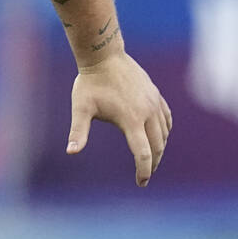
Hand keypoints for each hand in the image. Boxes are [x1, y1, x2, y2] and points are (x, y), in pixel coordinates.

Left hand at [66, 51, 171, 186]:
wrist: (104, 56)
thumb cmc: (89, 84)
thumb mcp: (81, 108)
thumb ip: (78, 131)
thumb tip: (70, 151)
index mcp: (131, 120)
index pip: (143, 153)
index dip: (143, 171)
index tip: (141, 183)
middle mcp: (148, 112)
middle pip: (158, 146)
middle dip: (153, 163)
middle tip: (145, 175)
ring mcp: (154, 102)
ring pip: (165, 132)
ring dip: (160, 148)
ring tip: (151, 158)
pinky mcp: (156, 95)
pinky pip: (167, 117)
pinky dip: (165, 130)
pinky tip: (160, 136)